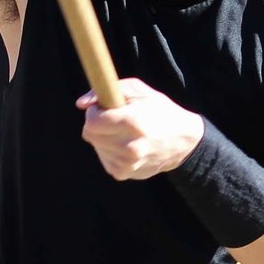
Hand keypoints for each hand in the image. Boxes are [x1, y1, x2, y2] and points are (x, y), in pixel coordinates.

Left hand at [78, 78, 205, 180]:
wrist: (183, 142)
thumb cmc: (159, 110)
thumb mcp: (140, 90)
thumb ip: (109, 90)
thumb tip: (80, 104)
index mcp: (133, 123)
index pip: (92, 122)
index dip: (94, 112)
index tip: (103, 109)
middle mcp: (130, 147)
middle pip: (89, 135)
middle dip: (96, 124)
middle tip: (112, 120)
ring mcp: (126, 164)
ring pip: (96, 146)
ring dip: (104, 137)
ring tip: (123, 133)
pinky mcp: (123, 174)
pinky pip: (103, 158)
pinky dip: (110, 150)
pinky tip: (125, 145)